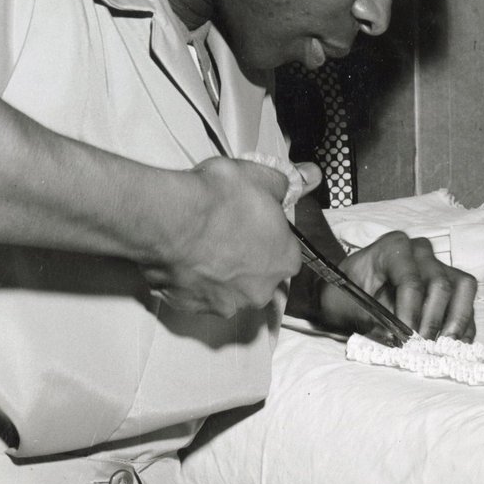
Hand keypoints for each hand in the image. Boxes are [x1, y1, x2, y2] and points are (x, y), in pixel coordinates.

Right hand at [140, 157, 320, 314]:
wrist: (172, 218)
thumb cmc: (220, 199)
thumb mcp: (262, 177)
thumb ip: (289, 182)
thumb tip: (311, 175)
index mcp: (284, 262)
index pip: (283, 252)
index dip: (267, 235)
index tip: (251, 222)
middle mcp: (258, 292)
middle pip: (257, 276)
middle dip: (244, 259)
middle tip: (225, 232)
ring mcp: (222, 304)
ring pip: (225, 289)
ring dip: (217, 272)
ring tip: (200, 244)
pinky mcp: (189, 307)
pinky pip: (194, 294)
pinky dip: (191, 280)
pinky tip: (183, 257)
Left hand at [319, 231, 476, 341]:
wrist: (345, 294)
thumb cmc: (345, 294)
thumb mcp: (348, 305)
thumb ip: (373, 320)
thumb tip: (396, 338)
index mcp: (393, 249)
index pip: (410, 280)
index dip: (410, 312)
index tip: (405, 338)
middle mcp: (420, 253)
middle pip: (440, 284)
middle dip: (432, 321)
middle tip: (421, 347)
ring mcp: (438, 267)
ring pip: (462, 289)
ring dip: (456, 321)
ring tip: (442, 347)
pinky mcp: (449, 285)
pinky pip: (466, 303)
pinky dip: (463, 326)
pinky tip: (453, 346)